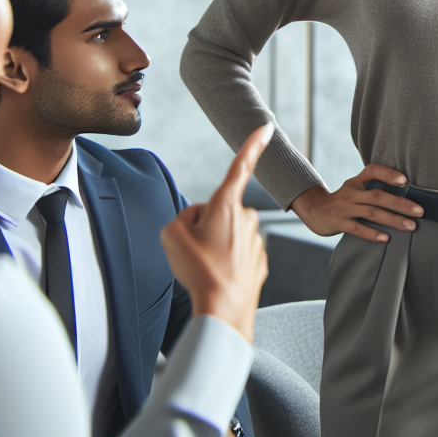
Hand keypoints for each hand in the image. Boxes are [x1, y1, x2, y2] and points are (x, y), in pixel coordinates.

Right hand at [160, 125, 271, 342]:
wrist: (222, 310)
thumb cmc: (198, 269)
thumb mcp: (171, 233)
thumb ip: (185, 215)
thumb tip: (200, 218)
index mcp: (227, 204)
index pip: (241, 166)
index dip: (252, 144)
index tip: (266, 126)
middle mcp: (247, 217)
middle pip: (219, 212)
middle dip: (206, 225)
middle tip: (196, 250)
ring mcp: (256, 240)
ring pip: (228, 235)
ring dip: (215, 246)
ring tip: (207, 267)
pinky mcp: (259, 261)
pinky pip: (236, 255)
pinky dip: (225, 264)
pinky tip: (218, 277)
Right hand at [289, 164, 423, 242]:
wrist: (313, 210)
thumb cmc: (343, 200)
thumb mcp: (355, 189)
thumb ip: (373, 189)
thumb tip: (405, 194)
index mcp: (356, 181)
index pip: (373, 170)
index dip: (388, 174)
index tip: (405, 181)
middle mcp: (351, 192)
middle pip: (378, 196)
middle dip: (400, 204)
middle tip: (419, 211)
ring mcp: (344, 208)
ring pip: (371, 213)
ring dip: (393, 220)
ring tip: (410, 226)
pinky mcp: (338, 222)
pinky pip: (357, 228)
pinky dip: (372, 233)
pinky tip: (386, 239)